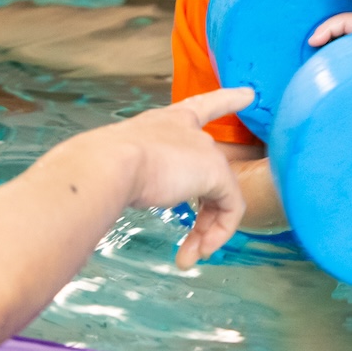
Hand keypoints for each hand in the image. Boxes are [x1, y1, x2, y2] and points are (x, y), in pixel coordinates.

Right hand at [113, 88, 252, 268]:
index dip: (226, 100)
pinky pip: (230, 209)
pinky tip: (199, 249)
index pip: (200, 106)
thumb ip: (134, 175)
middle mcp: (188, 130)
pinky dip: (217, 233)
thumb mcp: (121, 164)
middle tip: (194, 248)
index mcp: (164, 122)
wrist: (108, 164)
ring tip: (190, 256)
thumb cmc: (102, 163)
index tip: (249, 94)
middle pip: (212, 171)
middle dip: (208, 217)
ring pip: (220, 197)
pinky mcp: (216, 172)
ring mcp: (204, 149)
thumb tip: (120, 194)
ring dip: (206, 232)